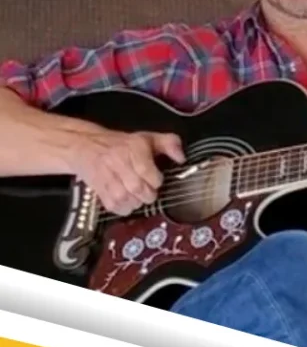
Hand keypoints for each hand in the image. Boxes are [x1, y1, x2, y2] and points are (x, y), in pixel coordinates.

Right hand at [71, 128, 185, 215]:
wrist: (86, 146)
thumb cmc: (122, 145)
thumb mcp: (148, 138)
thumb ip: (170, 144)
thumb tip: (182, 158)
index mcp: (133, 148)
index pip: (147, 171)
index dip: (156, 180)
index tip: (157, 180)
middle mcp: (119, 161)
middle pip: (138, 188)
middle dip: (149, 194)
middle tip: (150, 191)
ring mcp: (107, 177)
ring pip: (126, 200)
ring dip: (137, 202)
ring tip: (139, 196)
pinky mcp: (99, 190)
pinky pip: (115, 206)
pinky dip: (125, 208)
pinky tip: (128, 200)